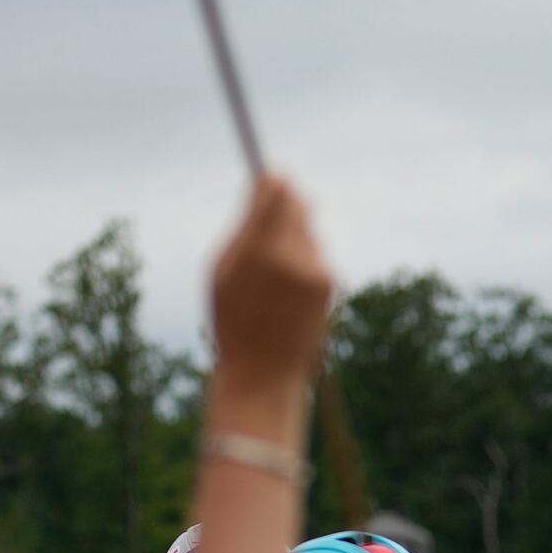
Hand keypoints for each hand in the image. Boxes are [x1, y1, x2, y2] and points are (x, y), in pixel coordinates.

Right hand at [204, 169, 332, 397]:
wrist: (263, 373)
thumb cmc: (232, 321)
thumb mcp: (222, 272)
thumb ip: (244, 227)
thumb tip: (263, 185)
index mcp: (256, 249)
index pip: (276, 191)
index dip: (272, 181)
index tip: (265, 178)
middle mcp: (291, 254)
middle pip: (298, 203)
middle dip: (286, 204)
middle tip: (269, 217)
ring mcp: (314, 269)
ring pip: (307, 231)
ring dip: (294, 239)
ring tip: (272, 277)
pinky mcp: (329, 283)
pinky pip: (315, 256)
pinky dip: (303, 264)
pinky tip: (288, 294)